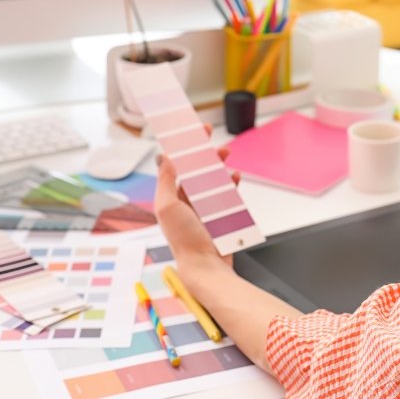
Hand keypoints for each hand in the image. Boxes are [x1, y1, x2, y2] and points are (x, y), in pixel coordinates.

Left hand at [153, 126, 240, 269]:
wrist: (205, 266)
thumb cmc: (184, 240)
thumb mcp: (167, 206)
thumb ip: (166, 180)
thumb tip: (165, 157)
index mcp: (169, 198)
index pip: (175, 166)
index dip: (183, 148)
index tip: (191, 133)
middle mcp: (185, 202)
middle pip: (195, 170)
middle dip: (204, 153)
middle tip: (214, 141)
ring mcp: (203, 209)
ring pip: (212, 179)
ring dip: (219, 165)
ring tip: (226, 156)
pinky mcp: (219, 215)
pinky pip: (226, 194)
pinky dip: (230, 183)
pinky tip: (234, 177)